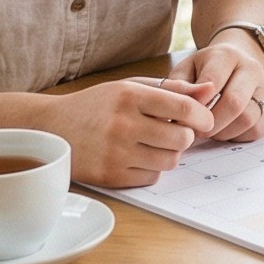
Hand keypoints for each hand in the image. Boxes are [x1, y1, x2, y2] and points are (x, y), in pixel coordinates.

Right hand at [41, 78, 215, 188]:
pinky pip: (151, 177)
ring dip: (170, 153)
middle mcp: (122, 125)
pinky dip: (152, 168)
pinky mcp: (110, 176)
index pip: (183, 108)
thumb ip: (172, 89)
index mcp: (130, 96)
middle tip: (176, 131)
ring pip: (169, 161)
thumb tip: (210, 89)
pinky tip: (138, 156)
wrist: (54, 128)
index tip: (204, 119)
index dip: (202, 116)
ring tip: (156, 143)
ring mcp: (115, 153)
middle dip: (186, 136)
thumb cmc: (98, 105)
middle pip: (181, 138)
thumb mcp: (131, 87)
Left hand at [172, 32, 263, 144]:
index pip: (212, 81)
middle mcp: (251, 68)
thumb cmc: (206, 69)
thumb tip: (181, 107)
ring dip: (223, 132)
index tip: (183, 116)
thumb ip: (179, 85)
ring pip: (247, 118)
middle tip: (195, 131)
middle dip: (210, 123)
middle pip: (234, 102)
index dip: (196, 104)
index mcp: (226, 55)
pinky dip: (238, 136)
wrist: (239, 60)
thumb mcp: (187, 69)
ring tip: (209, 131)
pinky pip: (257, 130)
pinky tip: (225, 131)